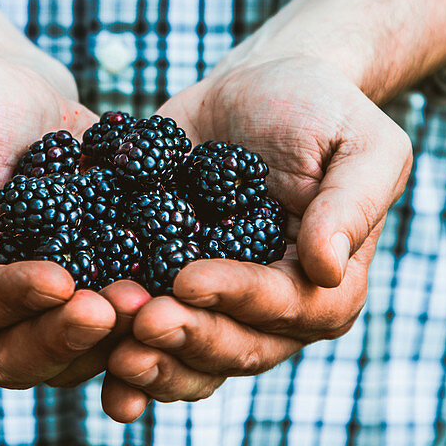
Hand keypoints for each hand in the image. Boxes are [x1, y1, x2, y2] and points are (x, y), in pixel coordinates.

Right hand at [0, 50, 120, 386]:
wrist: (12, 89)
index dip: (11, 299)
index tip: (61, 279)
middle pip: (10, 353)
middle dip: (66, 335)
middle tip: (120, 307)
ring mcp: (23, 310)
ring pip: (60, 356)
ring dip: (106, 341)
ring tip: (152, 304)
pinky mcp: (72, 296)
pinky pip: (100, 329)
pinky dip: (132, 327)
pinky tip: (169, 302)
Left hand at [103, 56, 411, 419]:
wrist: (258, 85)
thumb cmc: (319, 107)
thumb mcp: (359, 142)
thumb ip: (351, 203)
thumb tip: (328, 267)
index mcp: (326, 283)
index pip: (287, 308)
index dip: (238, 299)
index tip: (188, 280)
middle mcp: (271, 309)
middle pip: (234, 345)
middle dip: (186, 337)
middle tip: (138, 320)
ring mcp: (217, 302)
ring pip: (189, 356)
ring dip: (150, 361)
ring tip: (106, 346)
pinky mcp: (167, 282)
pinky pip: (146, 330)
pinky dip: (117, 352)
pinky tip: (85, 357)